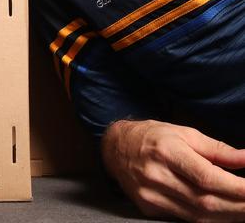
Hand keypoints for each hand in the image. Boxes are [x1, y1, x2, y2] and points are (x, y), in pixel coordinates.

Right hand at [102, 119, 244, 221]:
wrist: (115, 148)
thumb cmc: (153, 137)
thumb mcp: (184, 133)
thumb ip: (218, 149)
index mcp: (166, 151)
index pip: (206, 177)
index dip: (236, 188)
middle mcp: (155, 175)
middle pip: (206, 201)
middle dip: (239, 206)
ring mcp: (150, 195)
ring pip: (198, 216)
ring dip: (228, 216)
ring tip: (244, 210)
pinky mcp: (148, 208)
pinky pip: (185, 219)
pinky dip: (209, 219)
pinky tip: (223, 213)